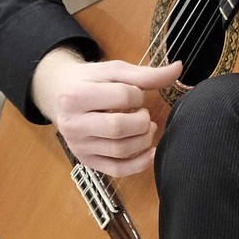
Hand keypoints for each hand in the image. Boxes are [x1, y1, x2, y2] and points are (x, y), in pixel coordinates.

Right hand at [31, 47, 182, 176]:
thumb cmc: (90, 81)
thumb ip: (145, 73)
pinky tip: (151, 152)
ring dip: (144, 140)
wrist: (59, 95)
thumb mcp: (113, 71)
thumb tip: (179, 68)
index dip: (138, 95)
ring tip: (145, 127)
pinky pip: (116, 170)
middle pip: (118, 128)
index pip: (121, 97)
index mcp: (76, 96)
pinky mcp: (85, 161)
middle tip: (143, 114)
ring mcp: (78, 146)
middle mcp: (72, 124)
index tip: (136, 95)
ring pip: (120, 151)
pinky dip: (139, 164)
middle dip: (142, 121)